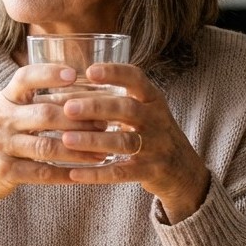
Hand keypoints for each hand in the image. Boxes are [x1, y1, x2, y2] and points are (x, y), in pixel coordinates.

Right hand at [0, 63, 105, 233]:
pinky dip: (64, 174)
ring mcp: (0, 146)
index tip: (74, 74)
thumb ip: (38, 102)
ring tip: (102, 152)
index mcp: (5, 99)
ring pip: (46, 146)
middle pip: (44, 114)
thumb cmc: (4, 138)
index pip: (24, 78)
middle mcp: (1, 119)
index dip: (48, 74)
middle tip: (106, 124)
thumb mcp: (11, 113)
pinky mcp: (4, 171)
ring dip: (78, 150)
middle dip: (78, 119)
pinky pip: (40, 172)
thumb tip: (87, 93)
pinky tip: (83, 174)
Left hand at [56, 62, 209, 222]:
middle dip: (97, 108)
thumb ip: (112, 99)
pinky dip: (98, 174)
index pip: (136, 79)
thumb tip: (62, 88)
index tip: (90, 71)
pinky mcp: (151, 171)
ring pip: (124, 142)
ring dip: (94, 141)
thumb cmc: (150, 132)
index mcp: (152, 98)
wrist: (182, 169)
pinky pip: (122, 172)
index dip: (114, 73)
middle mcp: (156, 119)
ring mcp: (156, 146)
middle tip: (68, 108)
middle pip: (127, 109)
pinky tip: (75, 173)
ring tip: (66, 139)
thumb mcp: (142, 110)